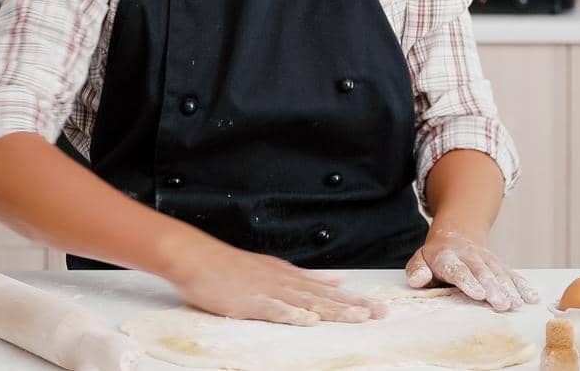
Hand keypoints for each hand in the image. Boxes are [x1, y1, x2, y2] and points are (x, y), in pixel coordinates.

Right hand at [168, 236, 384, 325]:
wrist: (199, 259)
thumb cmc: (232, 267)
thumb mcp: (275, 268)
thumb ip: (306, 277)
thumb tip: (335, 279)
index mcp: (291, 277)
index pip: (329, 290)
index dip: (354, 299)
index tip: (376, 306)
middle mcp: (285, 282)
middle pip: (325, 296)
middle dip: (354, 305)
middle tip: (380, 313)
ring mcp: (269, 291)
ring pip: (308, 302)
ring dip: (334, 310)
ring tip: (357, 317)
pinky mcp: (250, 301)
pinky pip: (274, 309)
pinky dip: (292, 315)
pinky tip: (308, 320)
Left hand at [404, 225, 538, 312]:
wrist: (457, 234)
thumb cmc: (436, 257)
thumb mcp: (420, 259)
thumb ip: (417, 270)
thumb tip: (420, 279)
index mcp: (448, 257)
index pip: (458, 269)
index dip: (468, 281)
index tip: (478, 294)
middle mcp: (470, 256)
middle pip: (483, 272)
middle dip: (493, 288)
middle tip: (502, 304)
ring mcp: (487, 259)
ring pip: (500, 273)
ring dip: (510, 289)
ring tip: (517, 304)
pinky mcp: (499, 264)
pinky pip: (512, 274)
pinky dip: (523, 285)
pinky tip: (531, 297)